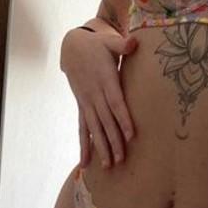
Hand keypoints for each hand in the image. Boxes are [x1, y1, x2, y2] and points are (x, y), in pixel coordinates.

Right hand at [60, 26, 137, 169]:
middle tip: (122, 159)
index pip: (115, 102)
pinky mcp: (82, 106)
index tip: (131, 135)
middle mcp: (94, 94)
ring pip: (94, 128)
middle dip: (113, 140)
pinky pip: (83, 128)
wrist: (73, 47)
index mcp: (104, 79)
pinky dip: (84, 145)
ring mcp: (86, 101)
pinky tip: (85, 163)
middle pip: (106, 120)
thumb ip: (122, 44)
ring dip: (101, 147)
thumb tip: (134, 42)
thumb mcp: (110, 41)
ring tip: (108, 166)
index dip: (123, 118)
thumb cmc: (98, 45)